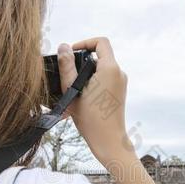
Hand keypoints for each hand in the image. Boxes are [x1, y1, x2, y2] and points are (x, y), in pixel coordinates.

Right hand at [57, 38, 133, 165]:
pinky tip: (80, 99)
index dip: (84, 43)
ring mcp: (121, 83)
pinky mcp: (119, 92)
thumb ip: (67, 66)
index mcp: (111, 69)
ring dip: (85, 75)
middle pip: (99, 56)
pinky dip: (91, 84)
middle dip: (81, 62)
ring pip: (100, 70)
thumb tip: (64, 47)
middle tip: (67, 76)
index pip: (101, 42)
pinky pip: (104, 80)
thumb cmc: (91, 118)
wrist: (108, 141)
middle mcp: (119, 73)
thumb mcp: (72, 90)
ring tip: (73, 91)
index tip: (71, 54)